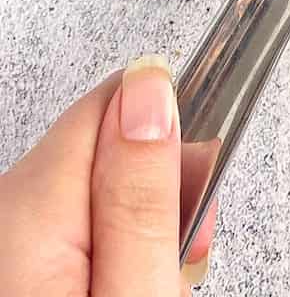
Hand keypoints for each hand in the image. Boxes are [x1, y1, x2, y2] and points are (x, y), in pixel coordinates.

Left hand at [0, 59, 217, 293]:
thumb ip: (142, 196)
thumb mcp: (138, 296)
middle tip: (172, 263)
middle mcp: (7, 208)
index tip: (195, 199)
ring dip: (139, 226)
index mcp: (30, 207)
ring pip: (100, 185)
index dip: (176, 143)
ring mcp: (9, 235)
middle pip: (111, 142)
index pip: (121, 100)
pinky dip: (114, 250)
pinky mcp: (17, 255)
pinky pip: (80, 221)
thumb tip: (151, 88)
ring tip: (151, 286)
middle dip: (160, 191)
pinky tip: (127, 285)